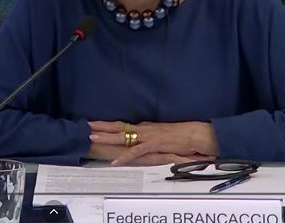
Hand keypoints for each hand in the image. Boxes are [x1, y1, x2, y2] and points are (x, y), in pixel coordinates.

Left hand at [88, 120, 217, 165]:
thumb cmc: (183, 135)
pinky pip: (137, 152)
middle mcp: (145, 129)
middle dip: (103, 126)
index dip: (109, 124)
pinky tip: (115, 160)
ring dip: (108, 137)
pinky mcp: (155, 145)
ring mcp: (149, 136)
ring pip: (124, 136)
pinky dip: (125, 156)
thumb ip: (152, 136)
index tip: (95, 123)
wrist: (197, 134)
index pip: (123, 124)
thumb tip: (142, 134)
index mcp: (146, 127)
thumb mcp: (164, 134)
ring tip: (94, 137)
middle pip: (119, 126)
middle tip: (87, 125)